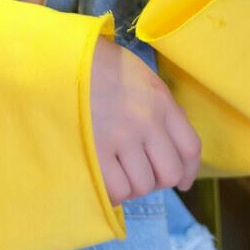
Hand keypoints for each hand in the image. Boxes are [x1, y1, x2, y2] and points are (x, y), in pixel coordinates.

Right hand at [89, 36, 200, 205]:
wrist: (59, 58)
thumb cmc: (95, 64)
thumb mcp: (137, 76)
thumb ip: (156, 106)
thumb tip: (165, 141)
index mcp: (161, 100)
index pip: (190, 148)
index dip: (187, 172)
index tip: (182, 183)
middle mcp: (147, 121)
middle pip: (169, 173)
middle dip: (157, 180)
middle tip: (140, 174)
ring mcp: (121, 137)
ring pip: (141, 185)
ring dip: (131, 185)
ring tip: (116, 172)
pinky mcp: (95, 151)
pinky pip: (115, 189)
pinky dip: (111, 191)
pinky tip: (102, 178)